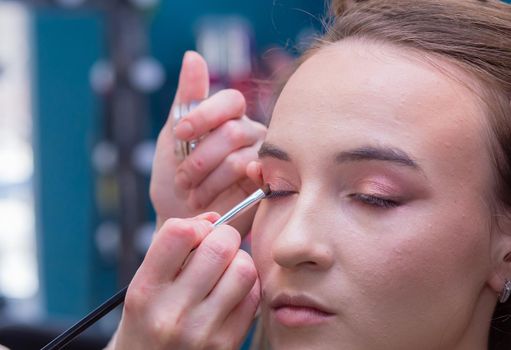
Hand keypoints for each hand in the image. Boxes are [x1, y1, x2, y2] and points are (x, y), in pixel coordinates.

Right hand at [112, 213, 259, 349]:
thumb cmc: (148, 322)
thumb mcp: (145, 285)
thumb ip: (174, 248)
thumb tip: (215, 219)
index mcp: (145, 290)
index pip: (180, 233)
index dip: (197, 225)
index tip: (198, 234)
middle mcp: (172, 312)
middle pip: (220, 246)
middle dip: (225, 238)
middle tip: (218, 248)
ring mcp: (202, 331)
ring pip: (244, 269)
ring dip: (239, 262)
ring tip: (225, 271)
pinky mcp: (227, 344)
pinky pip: (254, 296)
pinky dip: (248, 287)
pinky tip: (231, 294)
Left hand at [150, 51, 266, 233]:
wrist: (180, 220)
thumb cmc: (175, 179)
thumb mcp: (173, 137)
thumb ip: (187, 97)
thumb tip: (193, 55)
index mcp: (229, 120)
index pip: (230, 101)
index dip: (204, 114)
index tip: (180, 134)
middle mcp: (250, 136)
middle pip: (232, 131)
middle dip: (199, 158)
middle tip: (183, 179)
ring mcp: (262, 162)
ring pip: (239, 159)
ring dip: (207, 180)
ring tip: (193, 194)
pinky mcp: (267, 188)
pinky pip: (257, 179)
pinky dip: (233, 186)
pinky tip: (218, 198)